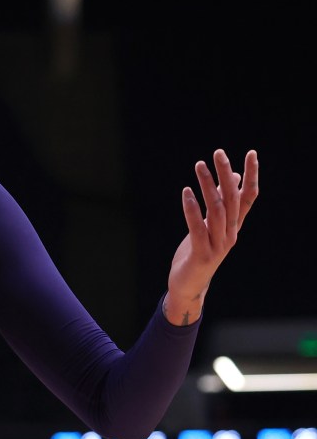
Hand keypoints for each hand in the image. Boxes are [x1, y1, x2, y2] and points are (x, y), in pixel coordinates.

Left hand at [164, 149, 258, 324]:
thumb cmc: (199, 252)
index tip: (251, 153)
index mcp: (234, 226)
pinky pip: (198, 228)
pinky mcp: (202, 254)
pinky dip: (192, 209)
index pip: (248, 197)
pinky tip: (186, 192)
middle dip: (226, 174)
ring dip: (207, 186)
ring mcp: (218, 245)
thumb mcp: (211, 225)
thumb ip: (222, 203)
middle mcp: (230, 233)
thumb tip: (232, 176)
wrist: (189, 285)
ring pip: (216, 211)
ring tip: (198, 166)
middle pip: (232, 199)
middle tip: (218, 152)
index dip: (251, 176)